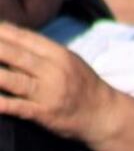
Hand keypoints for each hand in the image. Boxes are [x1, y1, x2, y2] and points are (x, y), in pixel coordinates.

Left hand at [0, 22, 116, 141]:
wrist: (105, 114)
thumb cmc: (82, 85)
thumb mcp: (67, 61)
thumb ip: (39, 51)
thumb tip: (5, 35)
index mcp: (58, 54)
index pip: (21, 37)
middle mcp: (53, 71)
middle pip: (13, 55)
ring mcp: (49, 93)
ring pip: (11, 80)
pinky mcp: (45, 114)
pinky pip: (18, 107)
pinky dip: (1, 103)